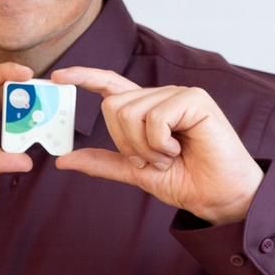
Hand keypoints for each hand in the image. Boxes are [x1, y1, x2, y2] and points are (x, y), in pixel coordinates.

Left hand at [49, 67, 263, 224]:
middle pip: (113, 107)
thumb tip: (63, 160)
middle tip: (152, 160)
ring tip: (169, 156)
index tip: (57, 77)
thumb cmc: (185, 181)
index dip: (83, 77)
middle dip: (125, 143)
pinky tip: (179, 149)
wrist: (217, 197)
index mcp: (146, 110)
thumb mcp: (135, 173)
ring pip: (131, 113)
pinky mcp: (194, 99)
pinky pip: (154, 118)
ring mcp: (178, 95)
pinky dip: (160, 143)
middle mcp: (160, 97)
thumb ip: (103, 163)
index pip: (109, 85)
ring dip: (145, 148)